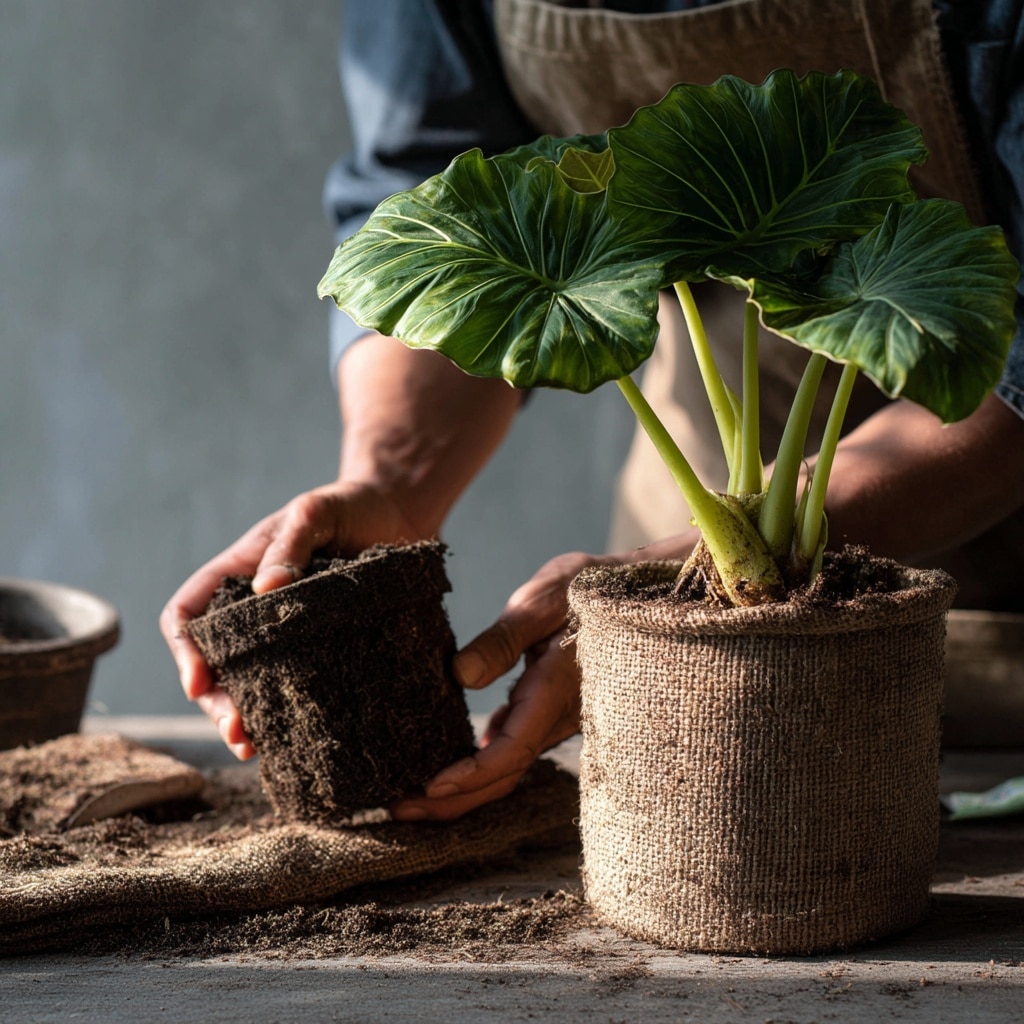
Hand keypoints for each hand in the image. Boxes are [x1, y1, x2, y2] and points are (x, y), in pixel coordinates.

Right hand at [159, 481, 423, 757]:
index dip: (185, 651)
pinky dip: (287, 712)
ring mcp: (286, 634)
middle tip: (238, 733)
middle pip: (213, 663)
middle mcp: (253, 611)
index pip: (187, 615)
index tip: (199, 683)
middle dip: (216, 702)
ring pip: (250, 683)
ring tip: (255, 747)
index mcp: (236, 575)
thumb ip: (290, 544)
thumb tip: (267, 591)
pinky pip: (295, 685)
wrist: (400, 513)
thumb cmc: (349, 505)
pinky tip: (295, 736)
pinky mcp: (321, 650)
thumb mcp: (315, 511)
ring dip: (246, 717)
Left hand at [390, 550, 615, 820]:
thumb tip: (461, 676)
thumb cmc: (586, 589)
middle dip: (453, 801)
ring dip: (462, 788)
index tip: (430, 789)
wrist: (630, 594)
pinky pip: (514, 748)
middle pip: (504, 775)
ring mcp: (554, 718)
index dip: (471, 776)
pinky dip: (479, 764)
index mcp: (555, 691)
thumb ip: (503, 639)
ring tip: (412, 796)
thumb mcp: (542, 601)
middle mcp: (557, 715)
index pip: (512, 751)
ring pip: (508, 767)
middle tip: (399, 810)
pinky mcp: (548, 711)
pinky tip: (450, 762)